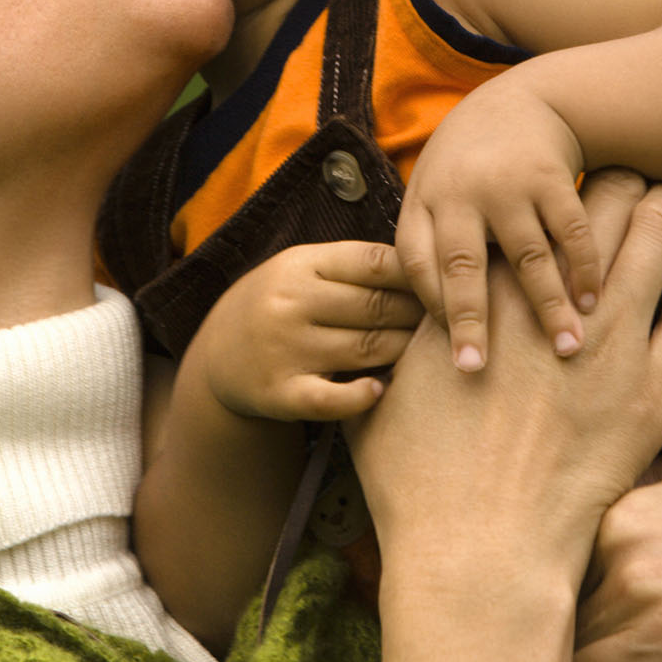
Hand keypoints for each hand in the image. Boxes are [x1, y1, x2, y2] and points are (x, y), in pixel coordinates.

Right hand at [188, 239, 421, 421]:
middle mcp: (289, 303)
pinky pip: (334, 398)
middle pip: (377, 307)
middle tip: (445, 322)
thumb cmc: (278, 307)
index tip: (443, 286)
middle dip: (418, 315)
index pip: (373, 262)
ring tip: (426, 352)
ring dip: (403, 352)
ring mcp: (284, 349)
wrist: (216, 358)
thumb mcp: (301, 271)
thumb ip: (352, 266)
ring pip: (367, 349)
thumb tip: (427, 264)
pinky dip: (363, 395)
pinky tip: (379, 389)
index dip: (417, 275)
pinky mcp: (280, 394)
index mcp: (299, 264)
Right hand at [353, 180, 661, 588]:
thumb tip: (384, 339)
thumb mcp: (381, 400)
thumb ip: (395, 354)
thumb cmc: (417, 484)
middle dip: (617, 178)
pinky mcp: (654, 385)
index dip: (552, 189)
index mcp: (483, 293)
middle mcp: (547, 299)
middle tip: (631, 169)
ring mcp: (608, 340)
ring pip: (654, 238)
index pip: (529, 214)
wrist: (477, 547)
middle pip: (597, 205)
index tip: (567, 176)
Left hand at [396, 72, 603, 371]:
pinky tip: (594, 302)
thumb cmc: (472, 168)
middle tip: (476, 369)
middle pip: (462, 266)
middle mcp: (460, 192)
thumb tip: (424, 332)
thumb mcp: (436, 193)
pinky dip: (585, 269)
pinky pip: (571, 232)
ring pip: (528, 255)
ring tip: (567, 349)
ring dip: (549, 306)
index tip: (450, 352)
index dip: (431, 309)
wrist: (523, 101)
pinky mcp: (551, 176)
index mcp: (424, 201)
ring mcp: (507, 183)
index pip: (417, 264)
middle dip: (470, 322)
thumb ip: (432, 247)